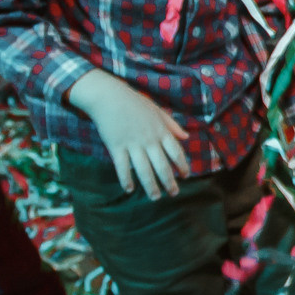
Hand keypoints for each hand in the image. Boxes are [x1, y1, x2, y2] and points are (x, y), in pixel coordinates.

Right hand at [68, 70, 190, 197]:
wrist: (109, 96)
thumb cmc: (134, 102)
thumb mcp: (157, 110)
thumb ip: (172, 125)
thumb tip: (186, 137)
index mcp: (161, 131)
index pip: (176, 152)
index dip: (182, 165)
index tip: (186, 176)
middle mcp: (149, 140)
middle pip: (162, 166)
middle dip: (169, 182)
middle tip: (173, 193)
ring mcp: (133, 144)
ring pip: (144, 170)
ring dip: (151, 186)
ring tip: (155, 197)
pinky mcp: (116, 147)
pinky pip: (122, 167)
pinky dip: (126, 179)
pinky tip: (129, 189)